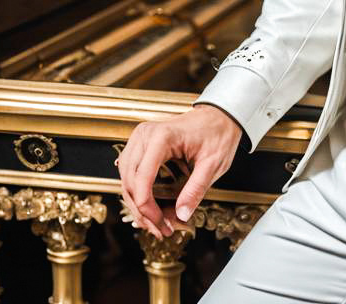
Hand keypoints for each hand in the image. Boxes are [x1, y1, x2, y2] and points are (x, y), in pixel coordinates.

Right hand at [117, 103, 241, 238]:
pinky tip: (150, 208)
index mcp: (162, 137)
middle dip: (142, 211)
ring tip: (156, 223)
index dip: (147, 208)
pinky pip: (130, 172)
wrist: (219, 115)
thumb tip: (181, 216)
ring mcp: (141, 138)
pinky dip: (137, 192)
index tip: (162, 225)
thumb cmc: (217, 134)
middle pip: (129, 182)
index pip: (142, 180)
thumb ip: (196, 190)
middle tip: (161, 230)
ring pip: (126, 179)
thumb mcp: (213, 164)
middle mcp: (146, 135)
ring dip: (137, 204)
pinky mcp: (142, 144)